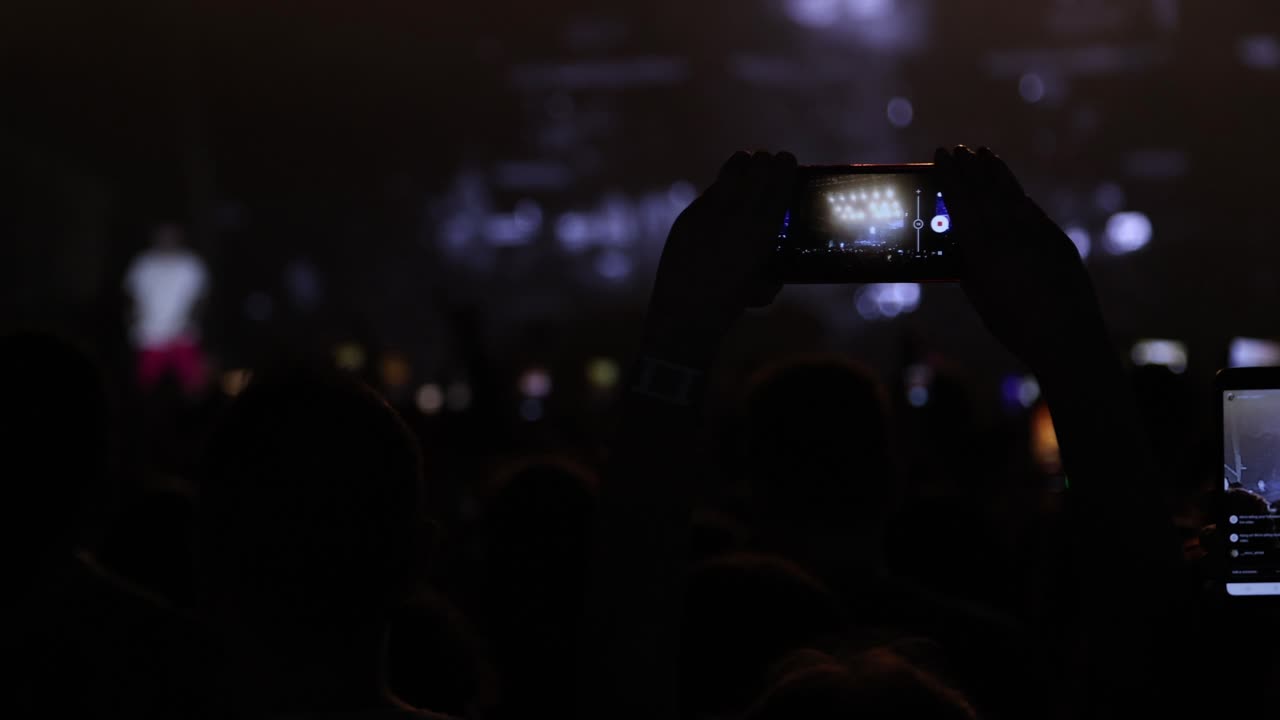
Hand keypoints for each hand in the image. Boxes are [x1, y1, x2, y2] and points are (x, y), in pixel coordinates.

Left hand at [644, 151, 796, 360]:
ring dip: (742, 165)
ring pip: (731, 171)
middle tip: (768, 159)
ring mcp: (709, 211)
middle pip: (757, 167)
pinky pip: (710, 192)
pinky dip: (720, 189)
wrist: (686, 311)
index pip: (779, 181)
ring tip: (746, 161)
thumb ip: (772, 266)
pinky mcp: (688, 216)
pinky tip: (724, 190)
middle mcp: (738, 213)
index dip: (785, 165)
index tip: (788, 159)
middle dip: (765, 160)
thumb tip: (778, 261)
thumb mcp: (763, 286)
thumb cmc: (731, 304)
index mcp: (762, 229)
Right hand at [936, 146, 1106, 370]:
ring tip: (983, 154)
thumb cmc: (1014, 326)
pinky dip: (1018, 196)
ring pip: (1012, 193)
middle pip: (986, 190)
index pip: (961, 200)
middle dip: (970, 167)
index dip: (950, 174)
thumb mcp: (981, 296)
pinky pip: (1032, 210)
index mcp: (983, 249)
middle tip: (958, 148)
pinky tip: (1011, 189)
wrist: (1065, 338)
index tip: (941, 154)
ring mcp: (1037, 233)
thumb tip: (966, 241)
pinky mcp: (1057, 239)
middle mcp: (1009, 234)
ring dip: (995, 172)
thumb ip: (971, 264)